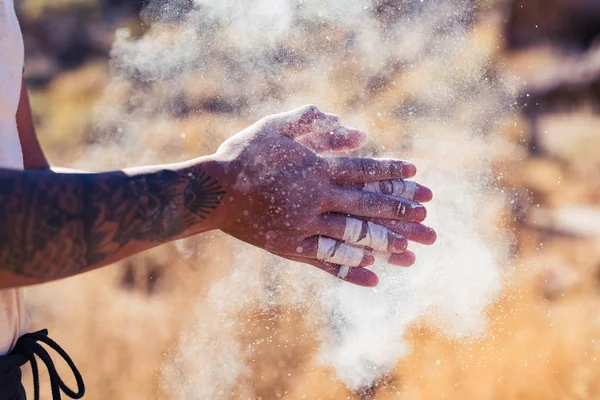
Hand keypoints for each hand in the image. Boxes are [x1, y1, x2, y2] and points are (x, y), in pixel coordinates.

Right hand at [213, 105, 435, 286]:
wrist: (213, 190)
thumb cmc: (244, 154)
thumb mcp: (276, 127)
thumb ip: (315, 124)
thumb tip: (357, 132)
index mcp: (316, 168)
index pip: (364, 172)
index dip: (393, 176)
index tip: (419, 180)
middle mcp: (317, 198)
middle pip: (367, 206)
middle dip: (401, 214)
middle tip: (429, 222)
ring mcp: (305, 225)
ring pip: (354, 236)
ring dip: (385, 244)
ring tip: (411, 253)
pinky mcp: (291, 247)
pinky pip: (327, 259)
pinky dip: (351, 269)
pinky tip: (374, 277)